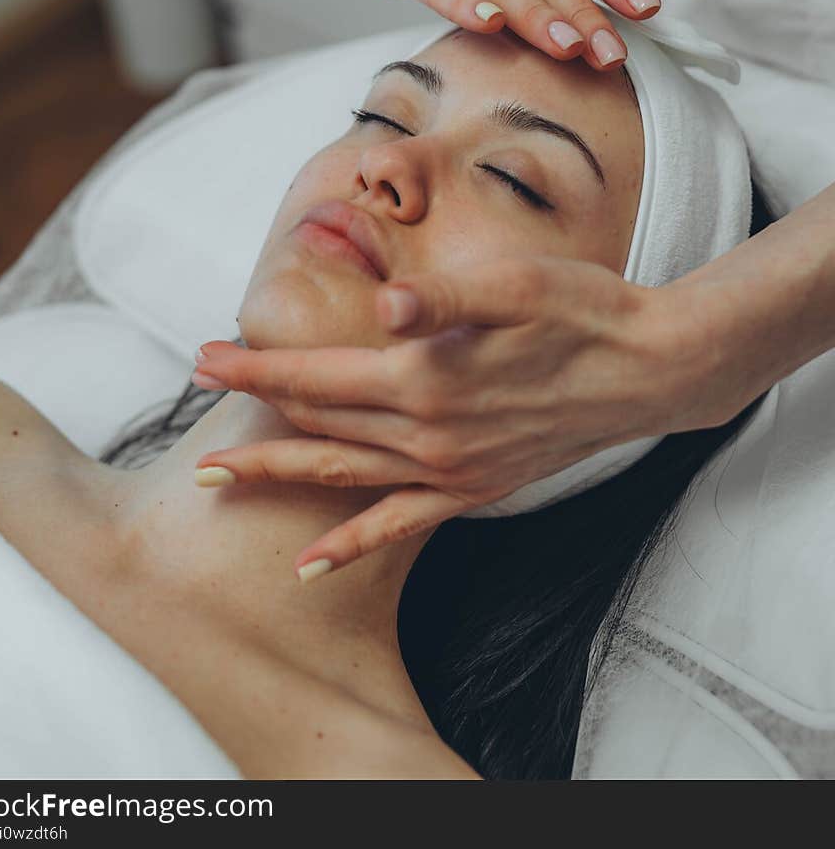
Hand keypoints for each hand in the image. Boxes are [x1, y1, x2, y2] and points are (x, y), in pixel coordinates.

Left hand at [190, 256, 719, 579]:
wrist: (650, 369)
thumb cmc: (583, 311)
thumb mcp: (515, 286)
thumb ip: (442, 298)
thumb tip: (388, 304)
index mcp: (426, 377)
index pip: (317, 373)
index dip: (257, 365)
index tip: (205, 357)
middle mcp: (428, 433)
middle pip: (318, 422)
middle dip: (253, 406)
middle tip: (197, 388)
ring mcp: (451, 470)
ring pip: (343, 474)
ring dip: (278, 470)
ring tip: (219, 478)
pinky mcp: (476, 488)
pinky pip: (398, 525)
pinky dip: (351, 543)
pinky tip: (313, 562)